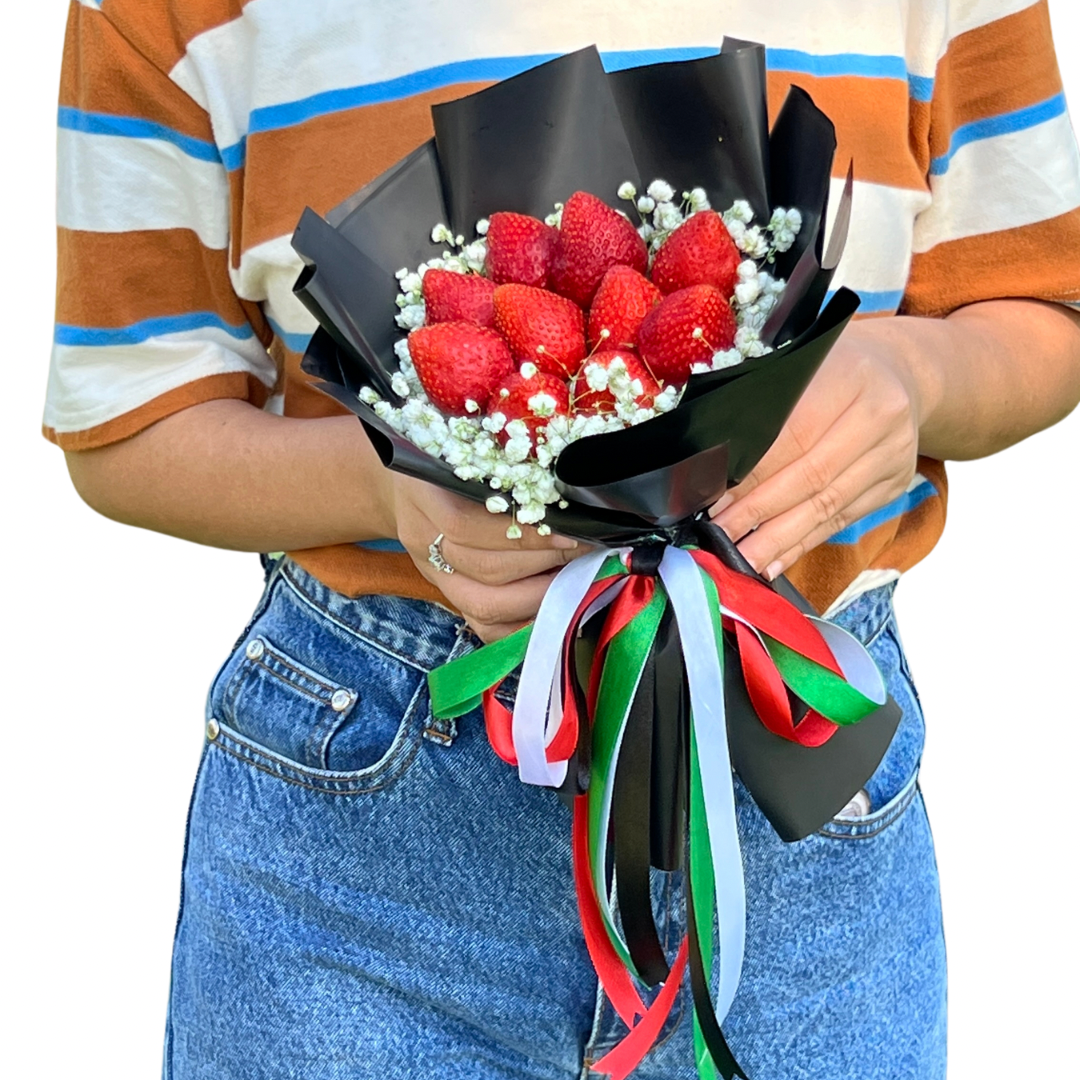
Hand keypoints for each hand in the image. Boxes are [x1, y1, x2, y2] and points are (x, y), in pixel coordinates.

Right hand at [387, 475, 585, 640]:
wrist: (404, 488)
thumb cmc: (447, 460)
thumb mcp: (466, 450)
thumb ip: (504, 465)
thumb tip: (568, 490)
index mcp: (423, 495)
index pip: (467, 527)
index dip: (524, 536)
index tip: (571, 532)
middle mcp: (423, 540)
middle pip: (485, 569)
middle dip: (545, 564)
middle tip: (586, 553)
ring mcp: (433, 575)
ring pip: (485, 606)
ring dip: (540, 597)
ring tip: (576, 578)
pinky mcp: (448, 599)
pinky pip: (485, 628)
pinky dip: (524, 625)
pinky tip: (555, 607)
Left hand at [710, 319, 926, 579]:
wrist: (901, 373)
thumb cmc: (833, 367)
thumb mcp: (803, 364)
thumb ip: (764, 402)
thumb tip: (709, 459)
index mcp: (851, 376)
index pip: (793, 434)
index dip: (751, 472)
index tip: (711, 497)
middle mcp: (881, 416)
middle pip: (811, 476)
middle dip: (758, 512)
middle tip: (716, 535)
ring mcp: (893, 455)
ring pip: (827, 506)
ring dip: (778, 539)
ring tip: (739, 560)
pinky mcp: (894, 485)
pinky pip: (841, 521)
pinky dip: (802, 544)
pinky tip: (772, 562)